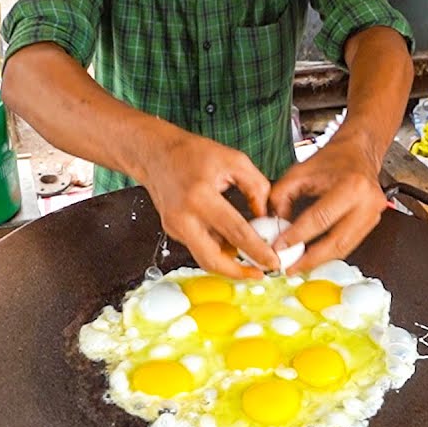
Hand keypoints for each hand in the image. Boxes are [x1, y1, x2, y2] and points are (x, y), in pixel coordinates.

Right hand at [140, 133, 276, 278]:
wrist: (155, 154)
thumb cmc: (191, 153)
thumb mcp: (233, 160)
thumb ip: (256, 187)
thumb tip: (264, 215)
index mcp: (200, 197)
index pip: (235, 232)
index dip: (257, 251)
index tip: (272, 262)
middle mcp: (183, 216)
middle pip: (212, 260)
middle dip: (237, 273)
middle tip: (257, 273)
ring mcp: (174, 226)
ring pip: (204, 258)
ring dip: (227, 262)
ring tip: (247, 257)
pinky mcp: (172, 231)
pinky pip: (198, 246)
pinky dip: (215, 248)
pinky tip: (228, 240)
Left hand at [269, 138, 388, 275]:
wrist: (359, 151)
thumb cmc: (333, 158)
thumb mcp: (299, 171)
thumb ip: (281, 196)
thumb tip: (274, 224)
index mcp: (351, 185)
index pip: (320, 217)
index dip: (298, 235)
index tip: (280, 247)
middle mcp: (367, 202)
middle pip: (336, 241)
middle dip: (310, 259)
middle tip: (289, 267)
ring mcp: (373, 215)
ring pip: (344, 248)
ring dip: (319, 260)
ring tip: (298, 266)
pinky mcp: (372, 223)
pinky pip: (349, 244)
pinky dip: (329, 253)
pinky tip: (313, 257)